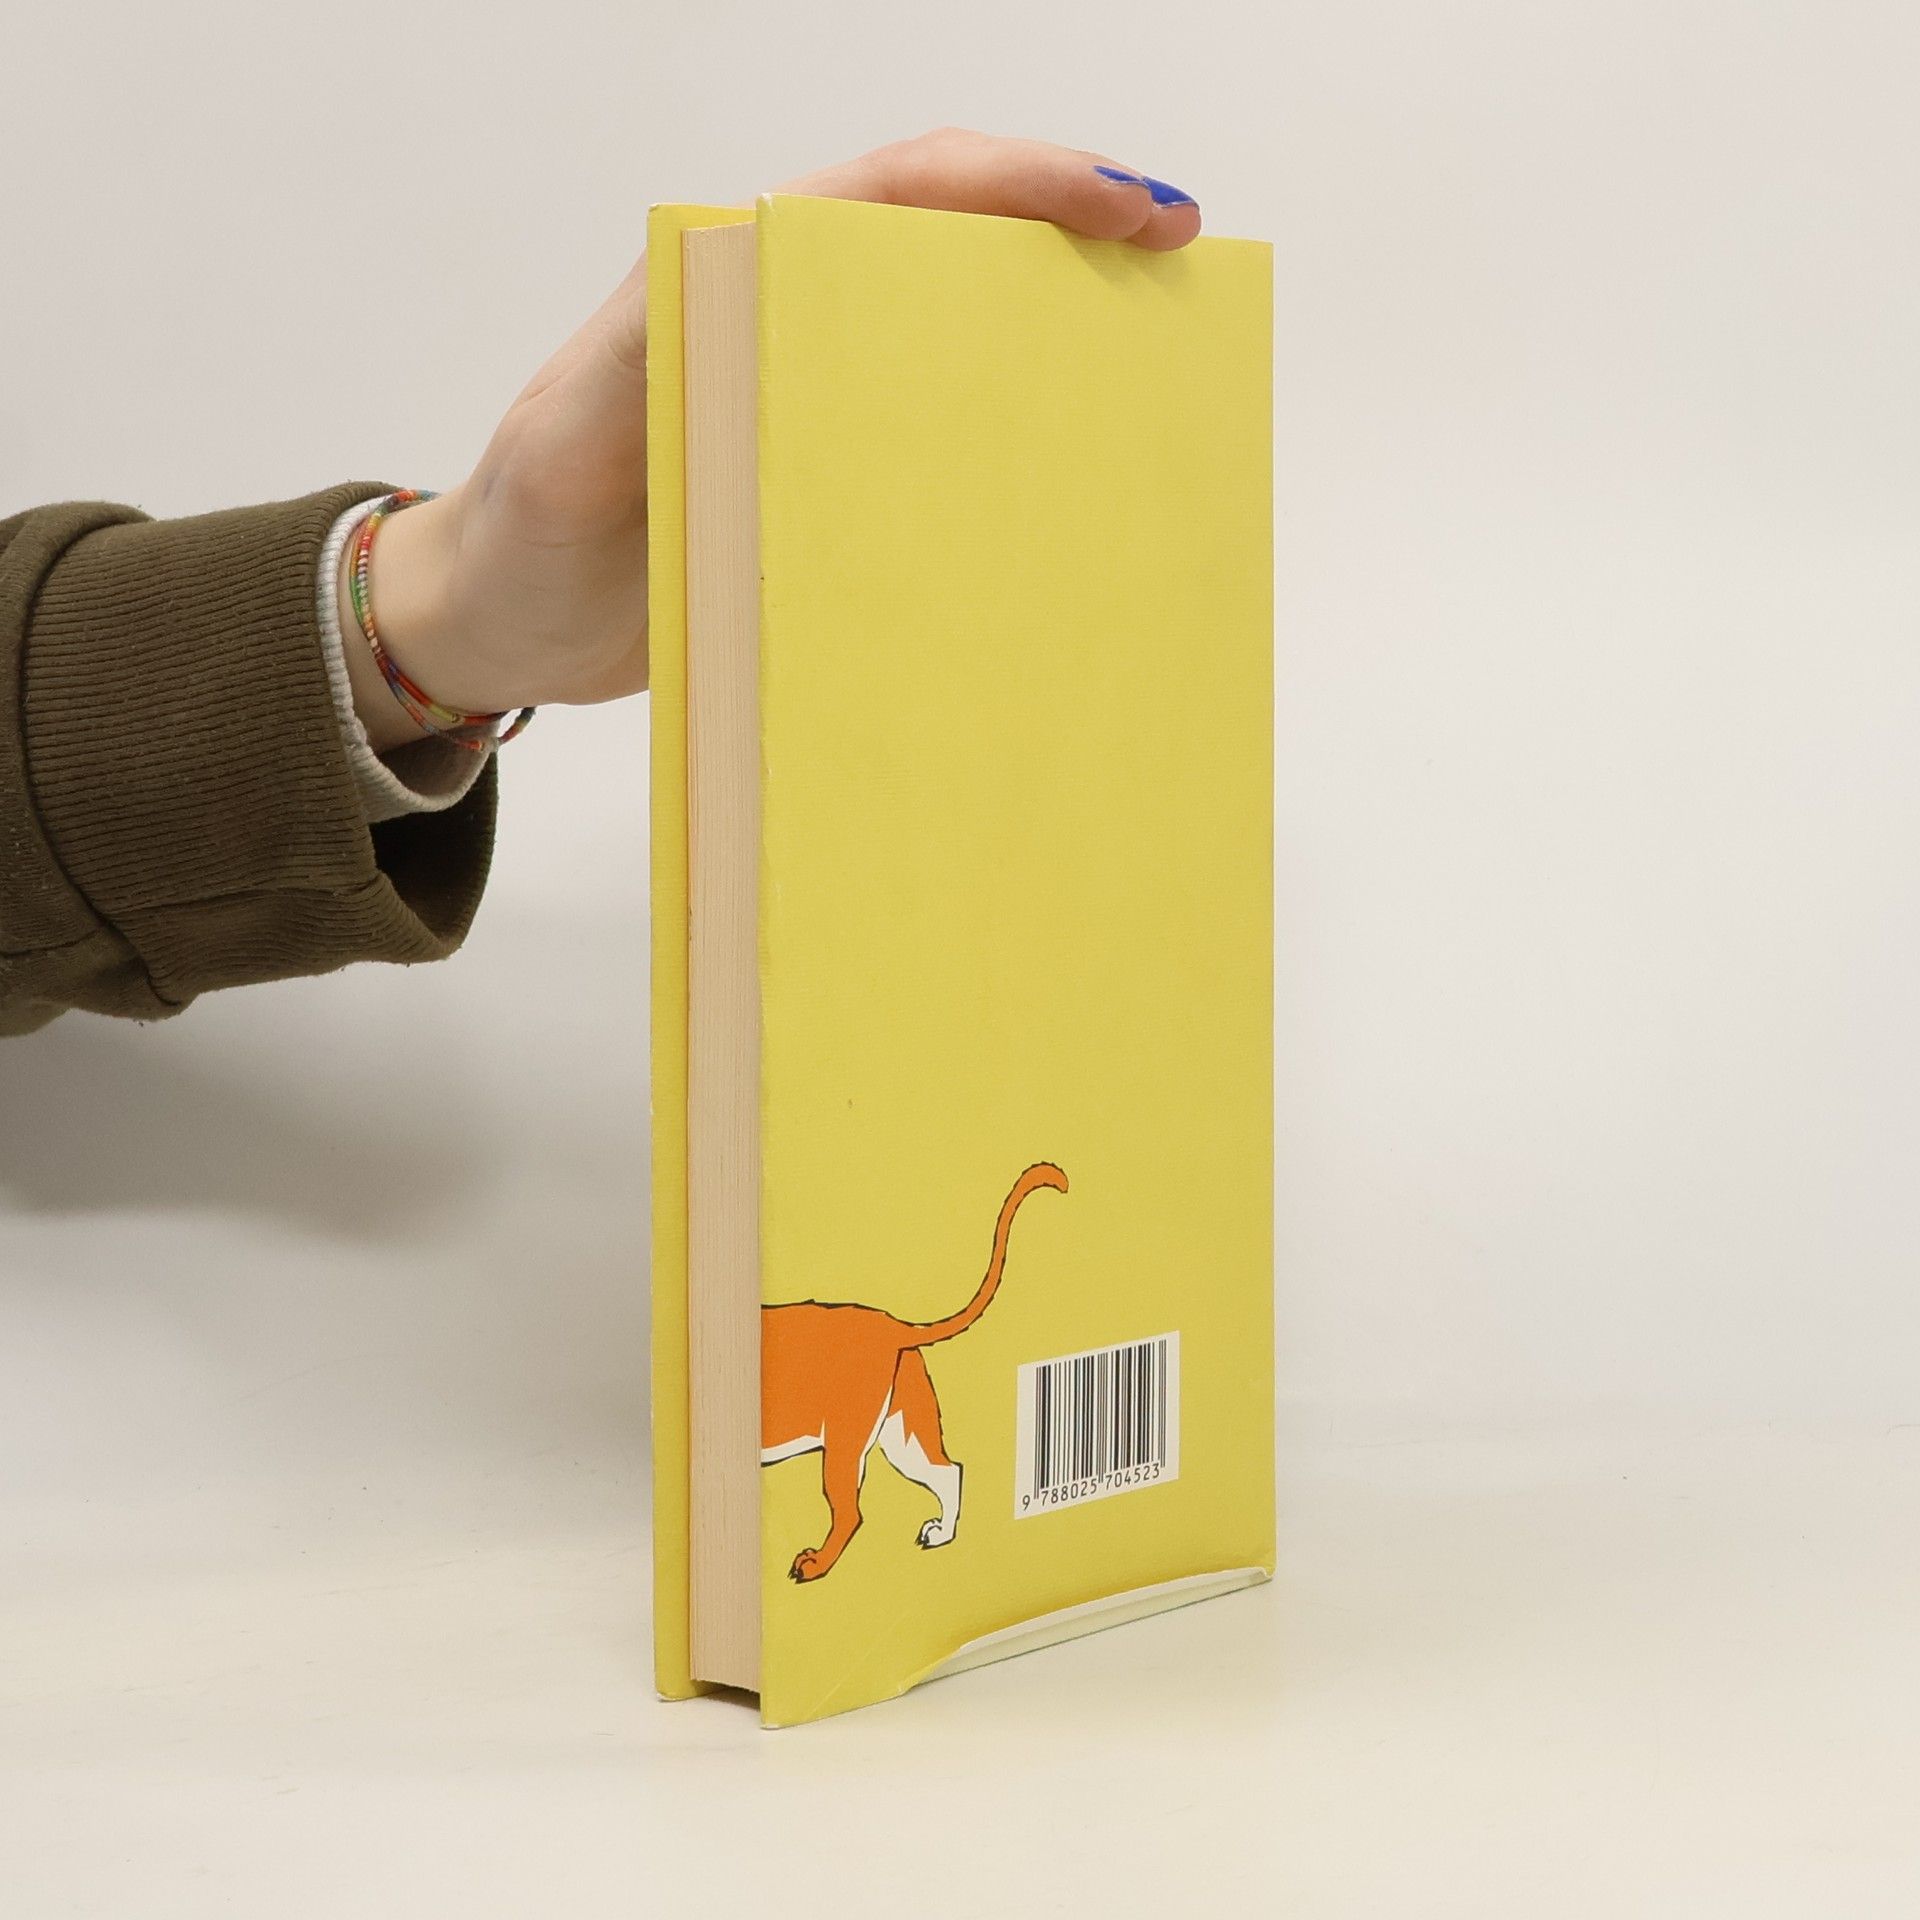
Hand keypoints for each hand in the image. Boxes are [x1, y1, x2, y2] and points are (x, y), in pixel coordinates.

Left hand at [349, 130, 1202, 751]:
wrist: (493, 626)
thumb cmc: (523, 532)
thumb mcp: (571, 439)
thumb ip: (646, 360)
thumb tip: (754, 284)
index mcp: (730, 284)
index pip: (897, 194)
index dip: (1022, 183)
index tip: (1132, 208)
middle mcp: (781, 328)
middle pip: (947, 250)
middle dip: (1066, 238)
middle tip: (1175, 267)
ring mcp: (805, 406)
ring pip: (948, 344)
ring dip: (1046, 344)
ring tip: (1146, 370)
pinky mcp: (814, 486)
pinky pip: (924, 448)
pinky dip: (998, 450)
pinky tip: (1056, 493)